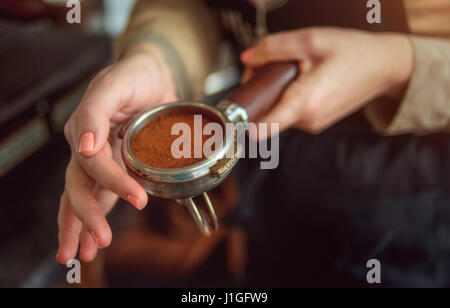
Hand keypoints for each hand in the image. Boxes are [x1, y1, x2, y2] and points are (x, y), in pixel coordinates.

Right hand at [57, 43, 177, 263]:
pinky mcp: (117, 164)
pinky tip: (92, 237)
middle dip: (87, 217)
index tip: (137, 198)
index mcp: (84, 130)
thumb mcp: (113, 85)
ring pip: (84, 196)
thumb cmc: (133, 77)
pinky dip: (97, 214)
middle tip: (99, 241)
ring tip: (82, 253)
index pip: (93, 165)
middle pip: (80, 187)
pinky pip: (102, 193)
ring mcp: (102, 159)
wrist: (153, 75)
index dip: (114, 183)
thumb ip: (94, 112)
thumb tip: (84, 145)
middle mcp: (90, 149)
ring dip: (82, 225)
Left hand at [241, 27, 412, 137]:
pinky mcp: (316, 122)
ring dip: (274, 91)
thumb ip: (274, 48)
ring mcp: (313, 124)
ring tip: (291, 68)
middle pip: (265, 112)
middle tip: (265, 64)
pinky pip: (290, 111)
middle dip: (258, 89)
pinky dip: (287, 95)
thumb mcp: (311, 40)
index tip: (232, 114)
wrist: (386, 67)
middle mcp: (307, 120)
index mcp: (304, 103)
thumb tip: (248, 57)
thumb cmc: (355, 53)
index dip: (241, 123)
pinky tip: (300, 77)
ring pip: (277, 111)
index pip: (262, 128)